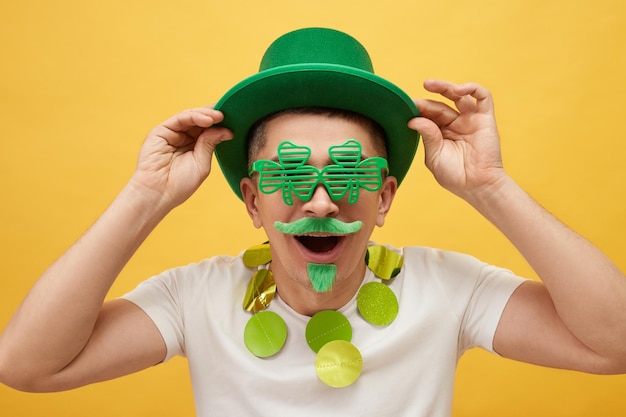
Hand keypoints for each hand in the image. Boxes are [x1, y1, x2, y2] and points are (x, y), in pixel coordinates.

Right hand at [131, 106, 232, 208]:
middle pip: (200, 120)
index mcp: (193, 146)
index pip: (208, 129)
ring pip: (191, 117)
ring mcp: (172, 133)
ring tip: (220, 116)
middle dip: (215, 116)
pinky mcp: (161, 131)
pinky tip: (208, 120)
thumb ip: (210, 144)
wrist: (159, 194)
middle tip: (230, 114)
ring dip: (207, 114)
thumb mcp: (202, 163)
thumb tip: (226, 129)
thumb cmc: (180, 184)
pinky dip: (194, 116)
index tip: (236, 119)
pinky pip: (180, 119)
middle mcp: (183, 137)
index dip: (220, 123)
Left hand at [408, 80, 505, 199]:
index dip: (418, 110)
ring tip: (429, 85)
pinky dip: (471, 88)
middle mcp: (456, 124)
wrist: (478, 186)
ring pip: (459, 95)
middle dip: (426, 100)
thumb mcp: (434, 156)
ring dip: (445, 87)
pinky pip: (483, 96)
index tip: (404, 107)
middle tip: (413, 98)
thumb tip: (413, 119)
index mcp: (441, 134)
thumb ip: (427, 136)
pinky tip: (457, 90)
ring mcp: (471, 120)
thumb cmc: (455, 176)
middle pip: (440, 105)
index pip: (428, 116)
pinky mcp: (486, 118)